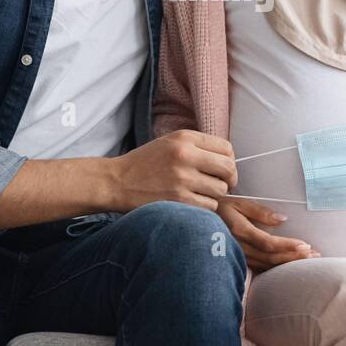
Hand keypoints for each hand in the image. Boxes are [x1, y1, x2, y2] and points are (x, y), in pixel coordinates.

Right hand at [109, 130, 236, 211]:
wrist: (116, 181)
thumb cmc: (145, 163)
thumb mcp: (169, 142)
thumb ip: (197, 146)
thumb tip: (228, 159)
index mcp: (185, 138)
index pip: (227, 148)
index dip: (229, 161)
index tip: (221, 169)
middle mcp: (185, 155)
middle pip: (229, 169)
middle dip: (229, 180)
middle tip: (220, 185)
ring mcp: (182, 179)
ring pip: (220, 190)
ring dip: (215, 195)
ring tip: (200, 194)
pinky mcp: (179, 200)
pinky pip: (209, 206)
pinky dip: (204, 207)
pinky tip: (191, 203)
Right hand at [217, 198, 317, 270]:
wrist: (196, 223)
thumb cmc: (220, 208)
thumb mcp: (238, 203)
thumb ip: (259, 211)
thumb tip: (282, 219)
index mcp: (240, 231)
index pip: (268, 243)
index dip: (287, 245)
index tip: (305, 245)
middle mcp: (239, 247)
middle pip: (271, 257)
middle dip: (294, 257)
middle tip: (314, 255)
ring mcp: (238, 257)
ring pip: (267, 264)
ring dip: (288, 263)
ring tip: (308, 260)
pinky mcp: (239, 261)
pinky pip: (261, 267)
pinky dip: (277, 268)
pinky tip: (289, 267)